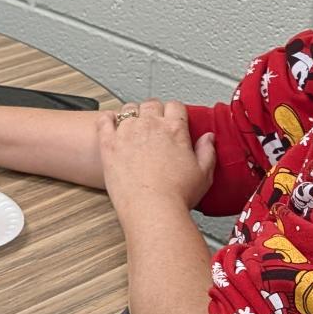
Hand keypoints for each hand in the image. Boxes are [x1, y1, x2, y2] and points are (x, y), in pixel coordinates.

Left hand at [97, 101, 214, 214]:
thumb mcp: (204, 174)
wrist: (152, 209)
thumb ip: (207, 151)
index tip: (172, 117)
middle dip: (154, 110)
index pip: (175, 106)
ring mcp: (127, 132)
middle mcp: (150, 126)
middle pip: (151, 104)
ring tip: (133, 125)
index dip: (174, 111)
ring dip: (132, 114)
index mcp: (174, 130)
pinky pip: (104, 121)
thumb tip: (208, 137)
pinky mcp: (109, 143)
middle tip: (153, 122)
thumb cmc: (177, 196)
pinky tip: (110, 122)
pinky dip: (107, 118)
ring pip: (128, 109)